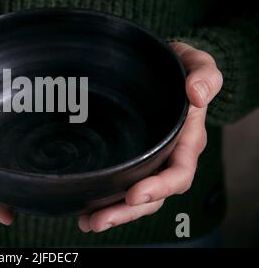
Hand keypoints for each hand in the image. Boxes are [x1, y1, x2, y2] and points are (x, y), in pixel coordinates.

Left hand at [78, 42, 222, 232]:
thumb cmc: (175, 67)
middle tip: (99, 220)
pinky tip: (82, 209)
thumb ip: (204, 74)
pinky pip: (120, 183)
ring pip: (134, 197)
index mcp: (185, 141)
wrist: (156, 68)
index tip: (134, 194)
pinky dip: (103, 199)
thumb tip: (196, 95)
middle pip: (152, 196)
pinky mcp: (129, 158)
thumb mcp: (195, 63)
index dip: (159, 188)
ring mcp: (146, 161)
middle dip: (127, 211)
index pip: (178, 174)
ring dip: (113, 212)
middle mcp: (166, 157)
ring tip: (87, 222)